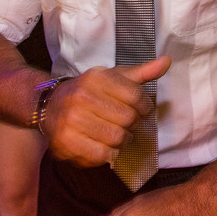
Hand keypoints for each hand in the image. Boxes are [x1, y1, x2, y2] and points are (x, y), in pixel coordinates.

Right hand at [42, 56, 171, 167]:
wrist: (50, 106)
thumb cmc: (90, 92)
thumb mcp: (113, 78)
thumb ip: (141, 72)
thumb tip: (167, 61)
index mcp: (96, 78)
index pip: (136, 95)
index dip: (146, 107)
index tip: (143, 110)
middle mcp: (82, 96)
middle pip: (128, 118)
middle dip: (134, 124)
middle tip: (128, 124)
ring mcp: (72, 120)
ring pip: (117, 138)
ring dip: (123, 140)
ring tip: (118, 134)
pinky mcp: (66, 142)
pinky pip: (102, 154)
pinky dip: (109, 153)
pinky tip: (106, 145)